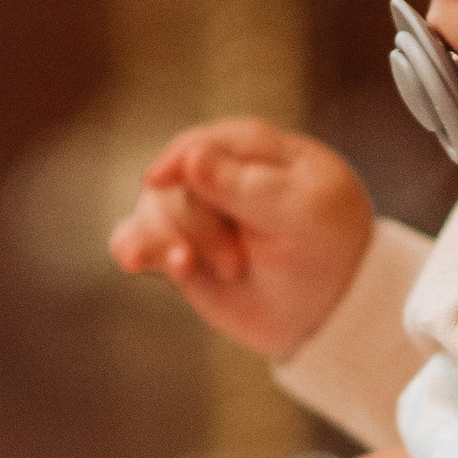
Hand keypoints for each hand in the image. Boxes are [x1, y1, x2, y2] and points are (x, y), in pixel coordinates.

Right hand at [111, 119, 372, 360]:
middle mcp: (217, 174)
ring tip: (187, 266)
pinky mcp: (177, 248)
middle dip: (195, 224)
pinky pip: (133, 238)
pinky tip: (135, 262)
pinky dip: (132, 247)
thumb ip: (247, 186)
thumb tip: (191, 157)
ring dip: (164, 240)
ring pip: (150, 210)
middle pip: (173, 183)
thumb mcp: (303, 215)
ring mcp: (194, 211)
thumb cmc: (326, 251)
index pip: (204, 145)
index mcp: (255, 149)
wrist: (325, 312)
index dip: (181, 164)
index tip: (160, 182)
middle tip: (237, 262)